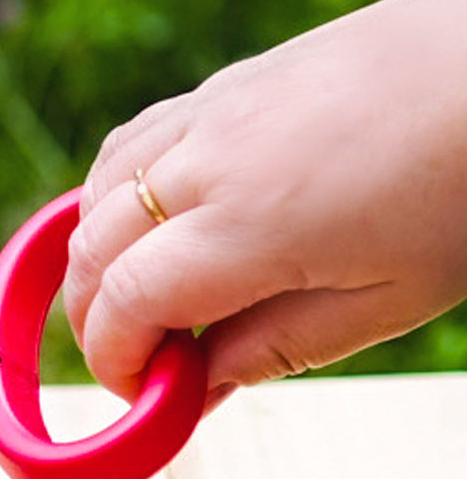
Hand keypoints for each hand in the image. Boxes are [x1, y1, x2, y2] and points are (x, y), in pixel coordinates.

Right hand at [62, 0, 466, 401]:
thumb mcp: (387, 299)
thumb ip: (274, 349)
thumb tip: (195, 390)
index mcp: (248, 226)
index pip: (122, 305)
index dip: (114, 363)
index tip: (144, 396)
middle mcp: (210, 161)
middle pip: (91, 251)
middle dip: (92, 321)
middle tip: (138, 362)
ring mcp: (213, 110)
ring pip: (98, 194)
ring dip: (97, 257)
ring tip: (144, 298)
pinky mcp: (229, 82)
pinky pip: (132, 144)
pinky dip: (116, 196)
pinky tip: (153, 227)